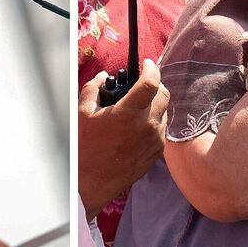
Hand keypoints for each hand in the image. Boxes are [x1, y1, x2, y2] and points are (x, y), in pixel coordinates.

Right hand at [78, 59, 168, 219]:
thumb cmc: (84, 148)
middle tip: (143, 83)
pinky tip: (138, 126)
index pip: (152, 82)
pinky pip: (161, 130)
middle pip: (164, 95)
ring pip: (165, 112)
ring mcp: (154, 141)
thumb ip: (93, 88)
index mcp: (129, 113)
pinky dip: (154, 122)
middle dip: (156, 84)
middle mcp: (147, 126)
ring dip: (155, 104)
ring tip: (138, 107)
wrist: (90, 183)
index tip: (147, 63)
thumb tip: (103, 77)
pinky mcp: (156, 154)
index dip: (152, 68)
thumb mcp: (83, 113)